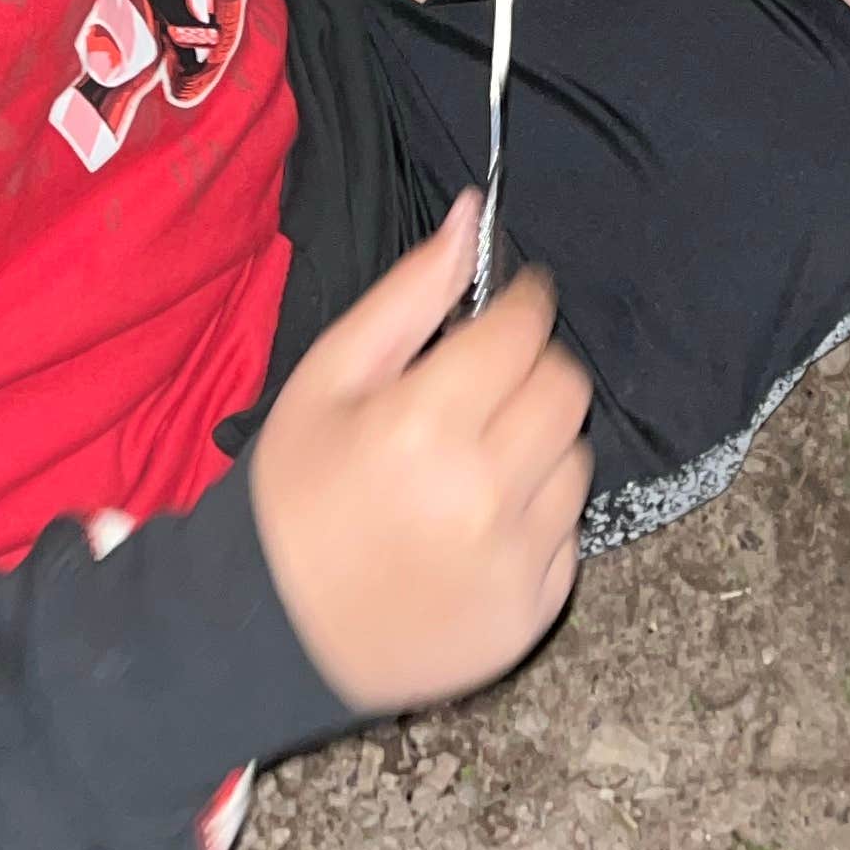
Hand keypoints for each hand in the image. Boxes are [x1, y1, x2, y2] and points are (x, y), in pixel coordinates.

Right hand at [249, 197, 591, 712]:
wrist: (273, 635)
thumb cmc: (294, 494)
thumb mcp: (327, 377)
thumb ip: (410, 293)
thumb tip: (474, 214)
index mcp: (425, 424)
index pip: (525, 329)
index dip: (520, 305)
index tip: (508, 306)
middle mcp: (483, 493)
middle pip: (565, 389)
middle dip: (534, 369)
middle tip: (486, 384)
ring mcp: (514, 561)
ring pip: (575, 459)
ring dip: (538, 444)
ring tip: (477, 459)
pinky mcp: (531, 613)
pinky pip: (569, 532)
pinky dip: (536, 515)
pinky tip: (480, 521)